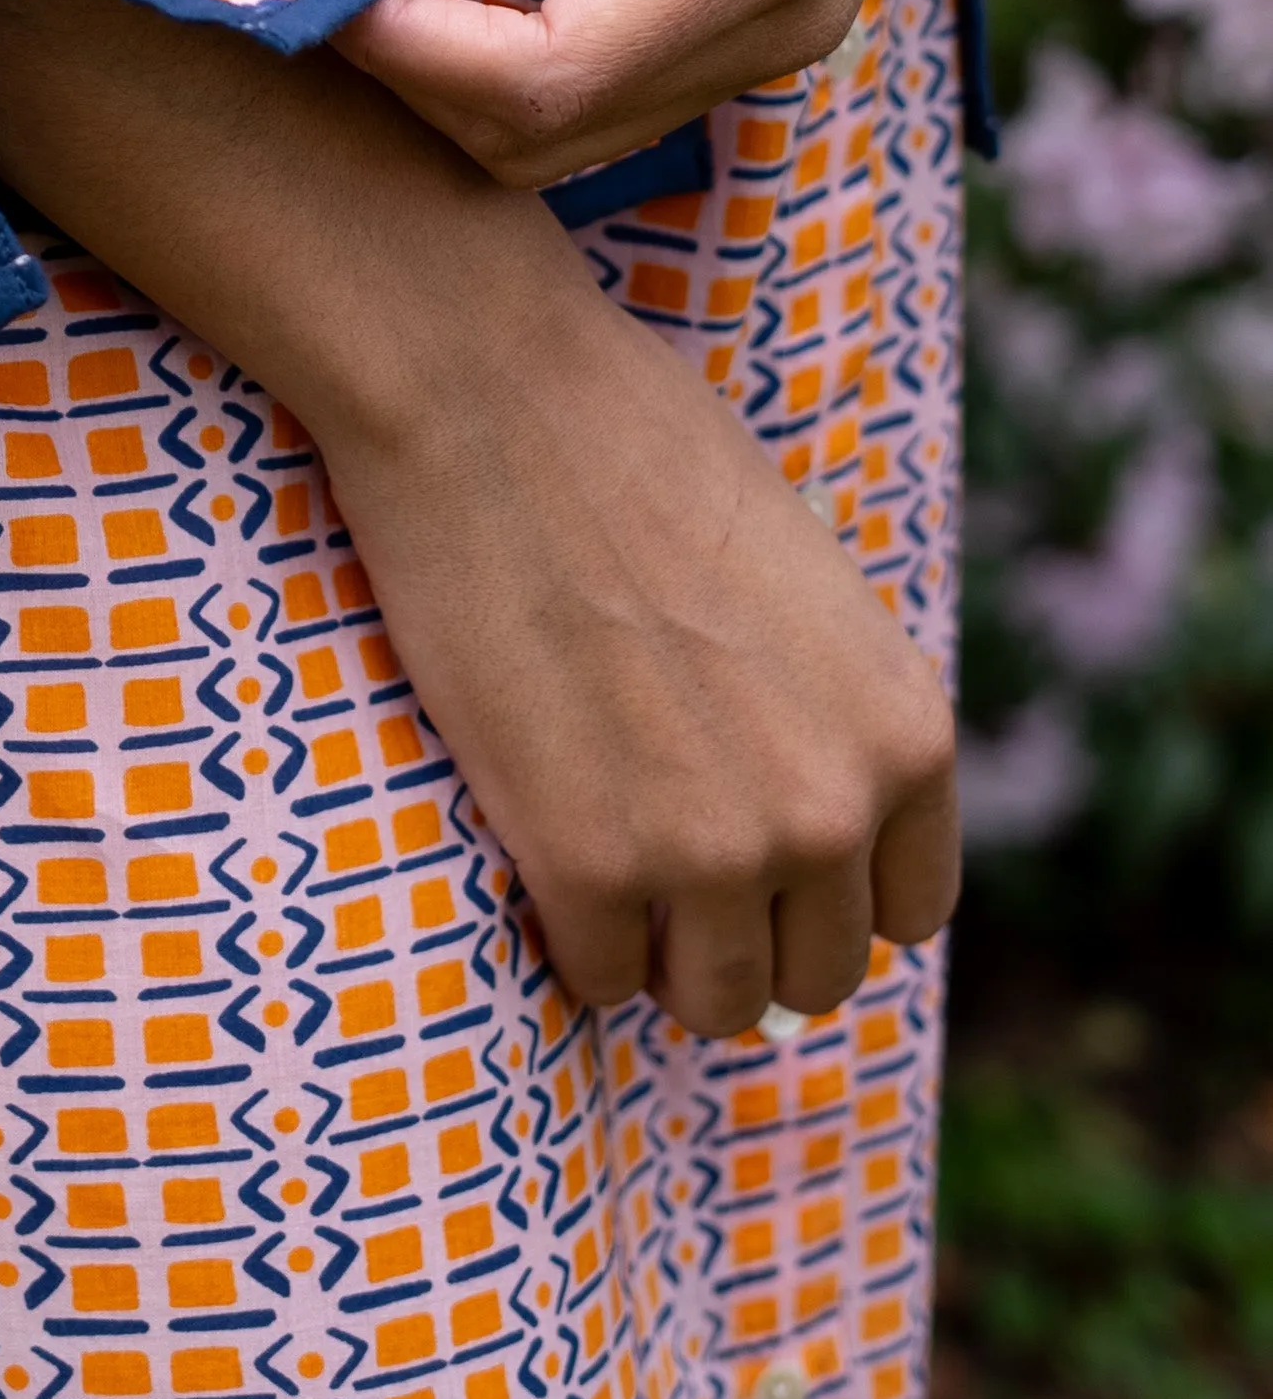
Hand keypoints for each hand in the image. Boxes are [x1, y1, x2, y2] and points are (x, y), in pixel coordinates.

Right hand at [299, 205, 958, 1023]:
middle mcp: (833, 810)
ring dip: (656, 951)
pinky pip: (593, 976)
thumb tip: (809, 814)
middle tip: (660, 850)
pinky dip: (564, 929)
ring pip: (710, 1002)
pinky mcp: (584, 866)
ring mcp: (712, 850)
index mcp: (907, 732)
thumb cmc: (633, 448)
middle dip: (741, 929)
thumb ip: (830, 708)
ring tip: (601, 853)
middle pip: (812, 974)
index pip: (907, 911)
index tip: (759, 851)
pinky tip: (535, 832)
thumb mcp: (803, 582)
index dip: (826, 888)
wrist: (491, 395)